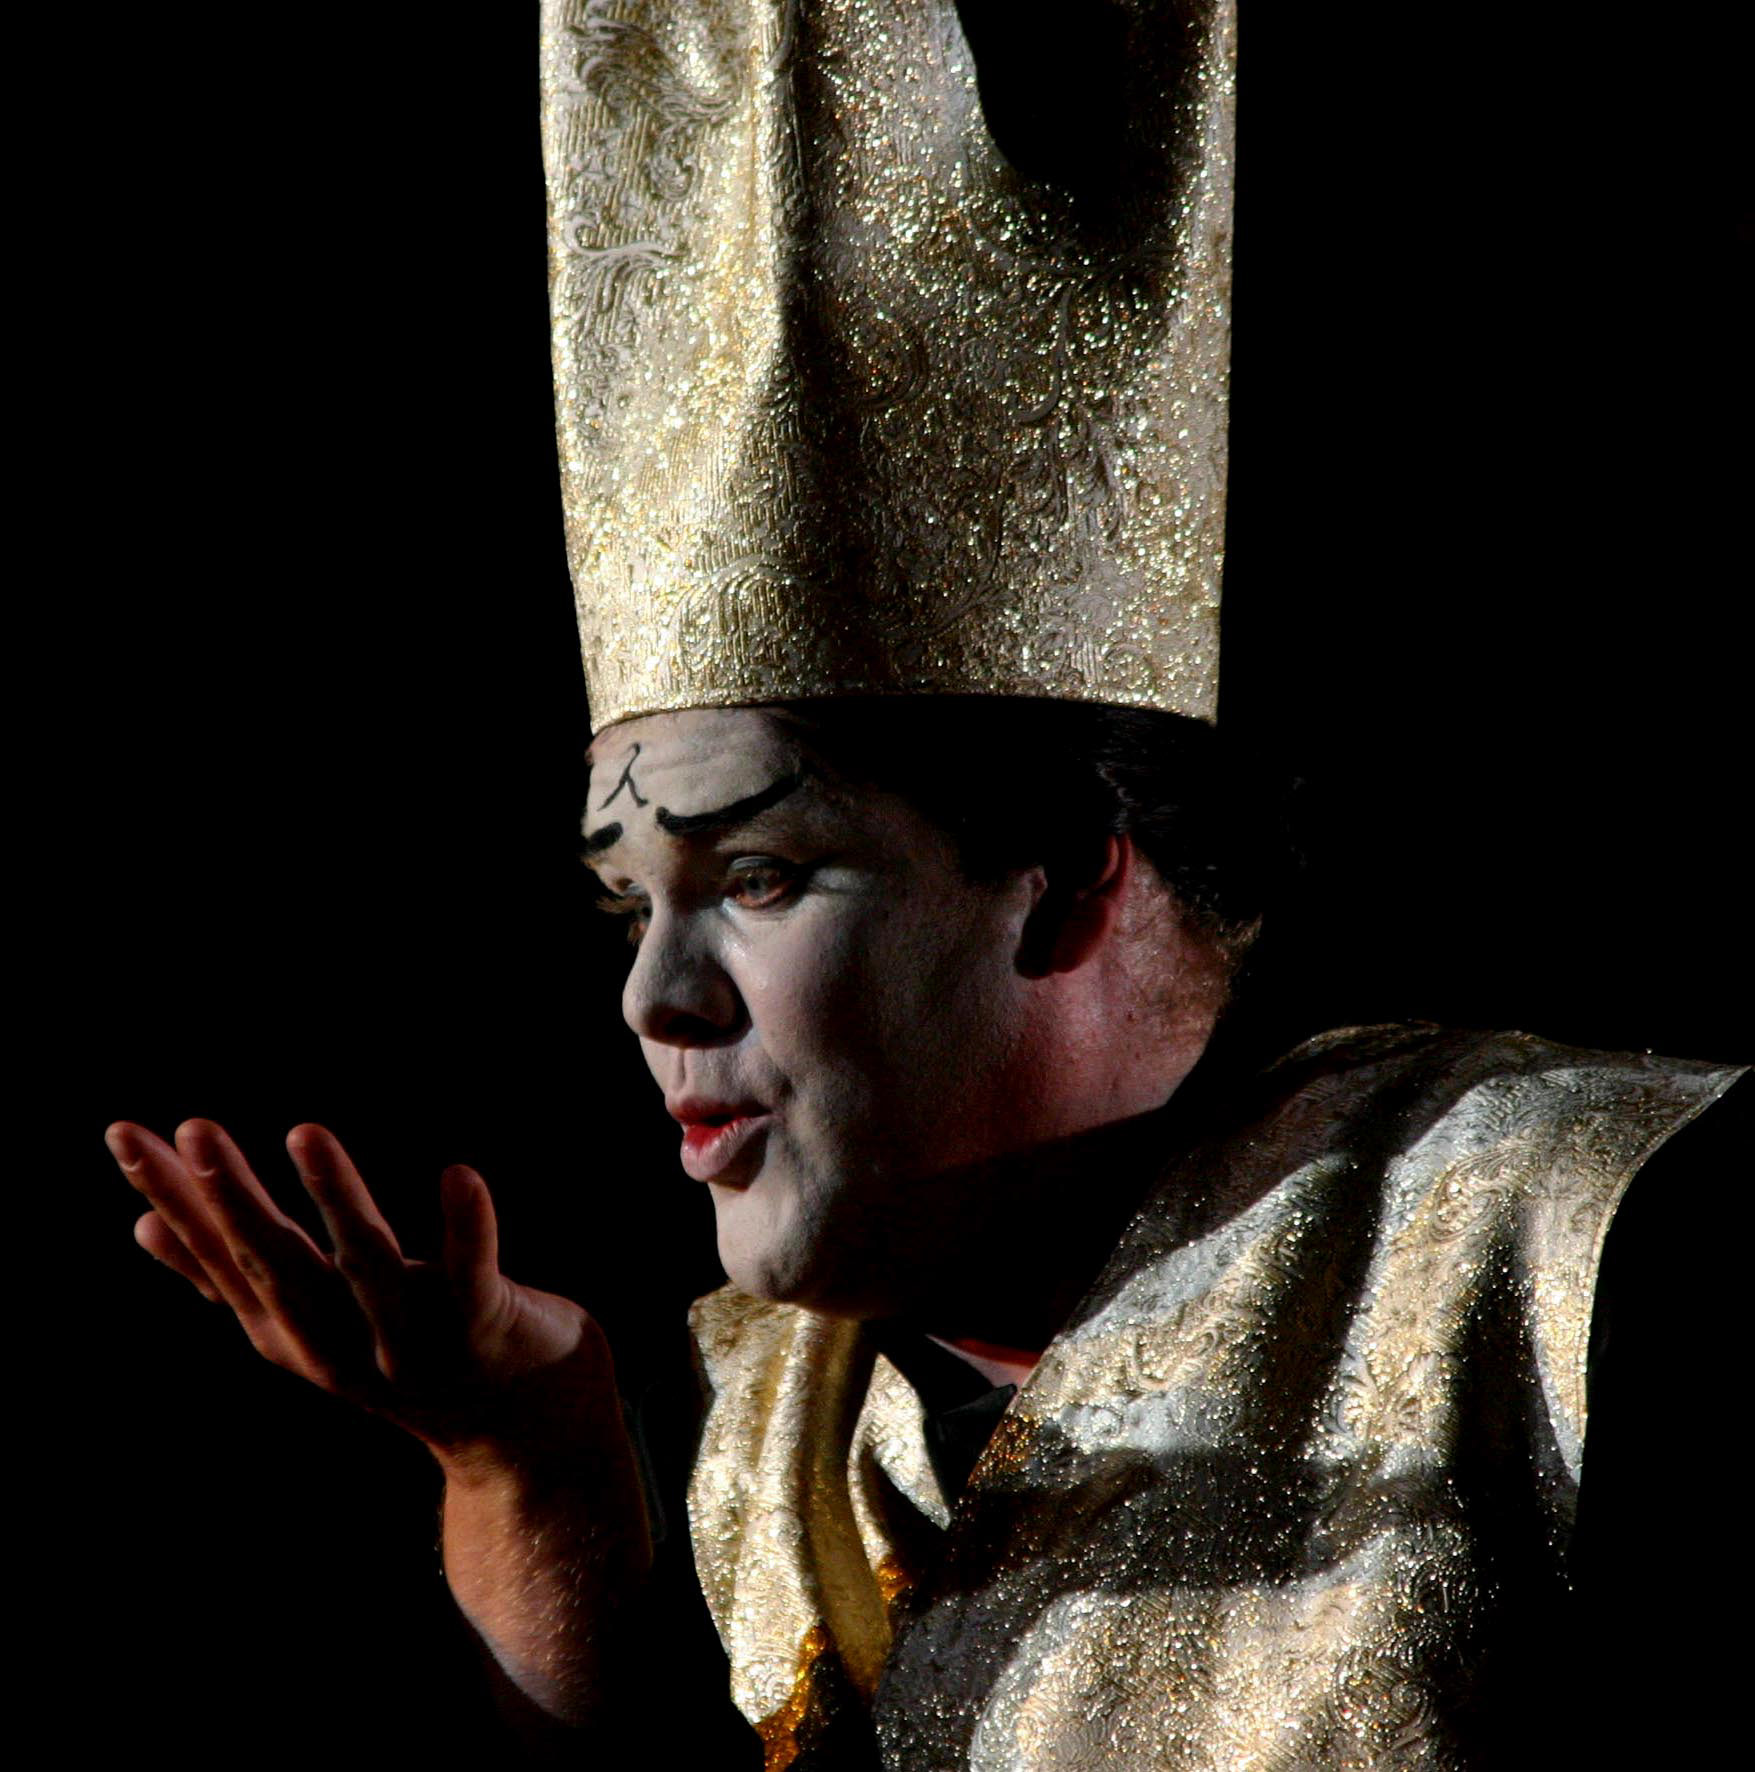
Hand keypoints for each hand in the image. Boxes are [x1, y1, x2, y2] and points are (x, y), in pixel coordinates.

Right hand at [107, 1118, 615, 1469]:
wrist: (518, 1426)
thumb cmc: (400, 1350)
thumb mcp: (305, 1321)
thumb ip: (230, 1277)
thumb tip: (142, 1225)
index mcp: (290, 1333)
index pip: (220, 1259)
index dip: (174, 1199)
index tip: (126, 1134)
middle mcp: (341, 1343)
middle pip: (278, 1264)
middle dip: (231, 1199)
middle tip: (193, 1127)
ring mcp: (414, 1341)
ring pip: (370, 1264)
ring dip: (338, 1197)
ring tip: (304, 1130)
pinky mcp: (484, 1327)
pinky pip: (472, 1274)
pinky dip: (467, 1227)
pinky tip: (459, 1174)